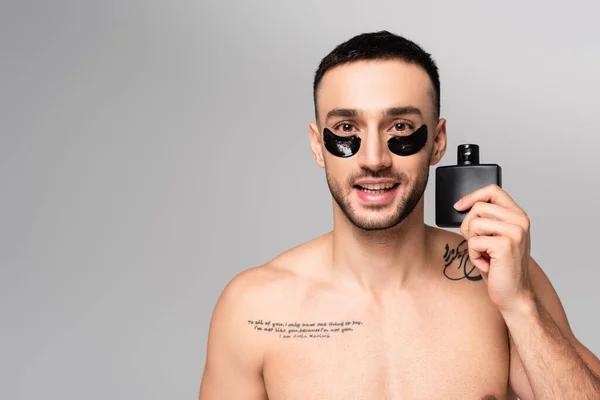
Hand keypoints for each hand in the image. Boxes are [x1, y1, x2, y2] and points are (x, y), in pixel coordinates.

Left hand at [454, 184, 533, 312]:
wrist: (514, 294)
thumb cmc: (500, 266)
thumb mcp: (495, 237)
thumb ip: (487, 220)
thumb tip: (462, 206)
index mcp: (518, 216)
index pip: (493, 190)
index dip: (472, 196)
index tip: (459, 206)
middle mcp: (520, 221)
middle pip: (478, 207)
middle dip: (469, 226)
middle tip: (478, 244)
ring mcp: (515, 232)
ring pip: (474, 224)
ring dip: (472, 243)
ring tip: (485, 255)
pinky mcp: (505, 245)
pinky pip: (473, 242)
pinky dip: (473, 255)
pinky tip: (486, 264)